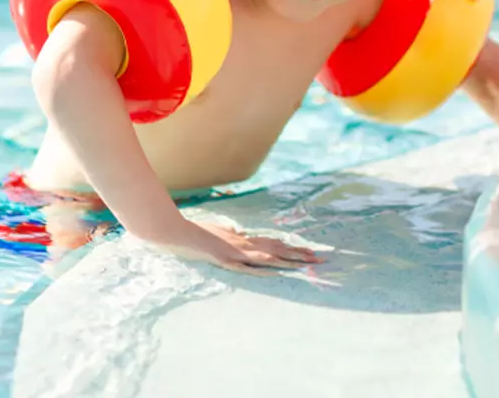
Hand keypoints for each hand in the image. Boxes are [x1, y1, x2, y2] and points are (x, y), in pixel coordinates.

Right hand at [147, 219, 322, 274]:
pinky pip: (247, 264)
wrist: (177, 232)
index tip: (309, 252)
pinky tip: (276, 268)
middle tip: (320, 260)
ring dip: (288, 260)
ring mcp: (236, 252)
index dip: (292, 248)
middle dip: (299, 255)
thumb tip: (239, 232)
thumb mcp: (219, 232)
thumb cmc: (197, 232)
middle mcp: (244, 245)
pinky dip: (262, 265)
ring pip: (269, 256)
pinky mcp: (226, 259)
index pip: (274, 243)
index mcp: (243, 240)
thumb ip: (231, 233)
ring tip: (307, 265)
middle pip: (278, 250)